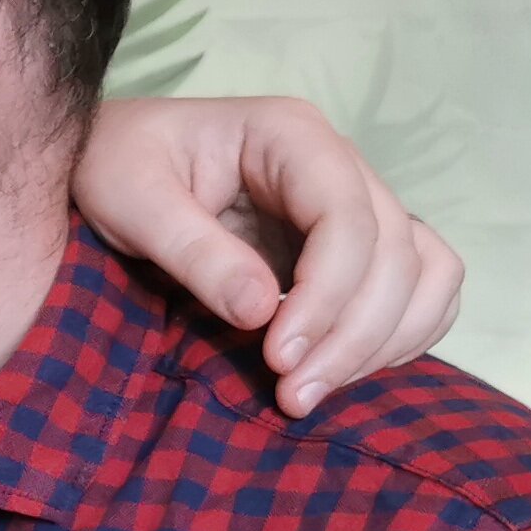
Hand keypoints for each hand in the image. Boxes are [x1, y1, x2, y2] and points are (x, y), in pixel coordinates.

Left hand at [73, 95, 462, 416]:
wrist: (108, 162)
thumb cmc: (113, 166)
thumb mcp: (129, 199)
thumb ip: (193, 251)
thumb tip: (260, 311)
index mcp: (290, 135)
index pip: (348, 215)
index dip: (326, 295)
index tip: (278, 357)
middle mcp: (337, 164)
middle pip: (394, 252)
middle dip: (353, 334)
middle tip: (292, 395)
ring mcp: (354, 204)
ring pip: (422, 272)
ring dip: (383, 341)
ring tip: (310, 392)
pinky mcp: (352, 248)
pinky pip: (420, 288)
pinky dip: (398, 335)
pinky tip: (339, 372)